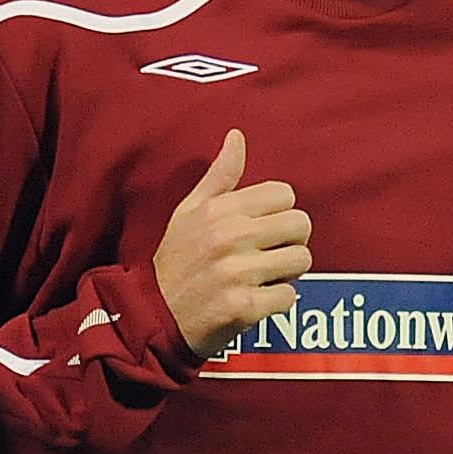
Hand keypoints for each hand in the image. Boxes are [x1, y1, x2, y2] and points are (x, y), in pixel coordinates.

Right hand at [153, 129, 313, 357]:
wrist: (151, 317)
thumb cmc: (175, 262)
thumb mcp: (188, 213)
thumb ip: (219, 176)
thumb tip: (237, 136)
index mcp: (218, 210)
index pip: (284, 194)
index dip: (277, 213)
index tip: (260, 229)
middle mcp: (229, 238)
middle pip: (300, 225)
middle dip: (289, 241)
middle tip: (266, 254)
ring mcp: (237, 273)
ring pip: (300, 260)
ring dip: (286, 272)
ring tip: (260, 277)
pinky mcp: (244, 307)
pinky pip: (289, 296)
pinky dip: (277, 301)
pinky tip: (254, 300)